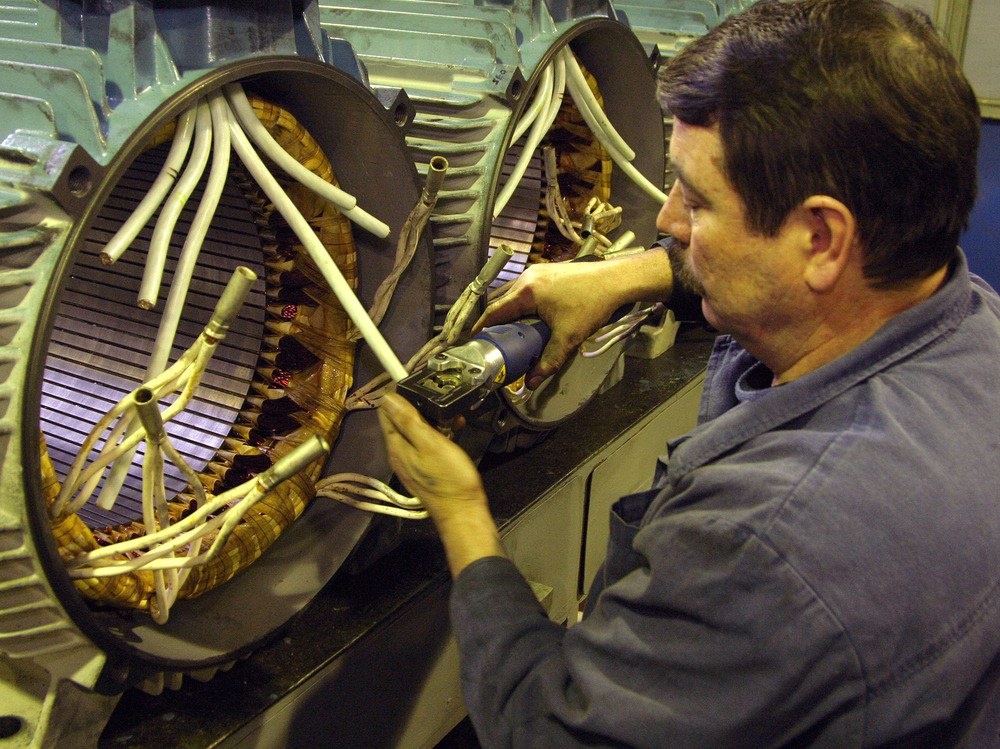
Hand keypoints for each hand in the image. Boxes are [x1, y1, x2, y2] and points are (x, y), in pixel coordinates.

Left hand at [378, 392, 504, 575]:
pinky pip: (424, 444)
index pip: (386, 412)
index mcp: (396, 446)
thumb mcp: (430, 443)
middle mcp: (398, 454)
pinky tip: (453, 430)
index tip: (416, 383)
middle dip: (417, 406)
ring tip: (451, 414)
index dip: (397, 395)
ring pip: (415, 432)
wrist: (463, 511)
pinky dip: (436, 434)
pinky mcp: (424, 469)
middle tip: (439, 396)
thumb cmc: (449, 476)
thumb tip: (387, 397)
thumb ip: (408, 420)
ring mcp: (411, 463)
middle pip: (400, 421)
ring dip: (430, 420)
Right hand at [474, 262, 620, 388]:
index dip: (481, 327)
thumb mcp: (568, 337)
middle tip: (490, 341)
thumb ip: (548, 361)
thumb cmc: (590, 306)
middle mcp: (525, 278)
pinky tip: (527, 316)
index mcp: (525, 292)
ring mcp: (536, 271)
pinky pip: (524, 289)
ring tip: (507, 331)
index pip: (494, 311)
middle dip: (493, 321)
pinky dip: (519, 303)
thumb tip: (531, 384)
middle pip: (500, 301)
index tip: (472, 341)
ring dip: (507, 311)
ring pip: (512, 294)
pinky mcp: (546, 271)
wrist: (614, 280)